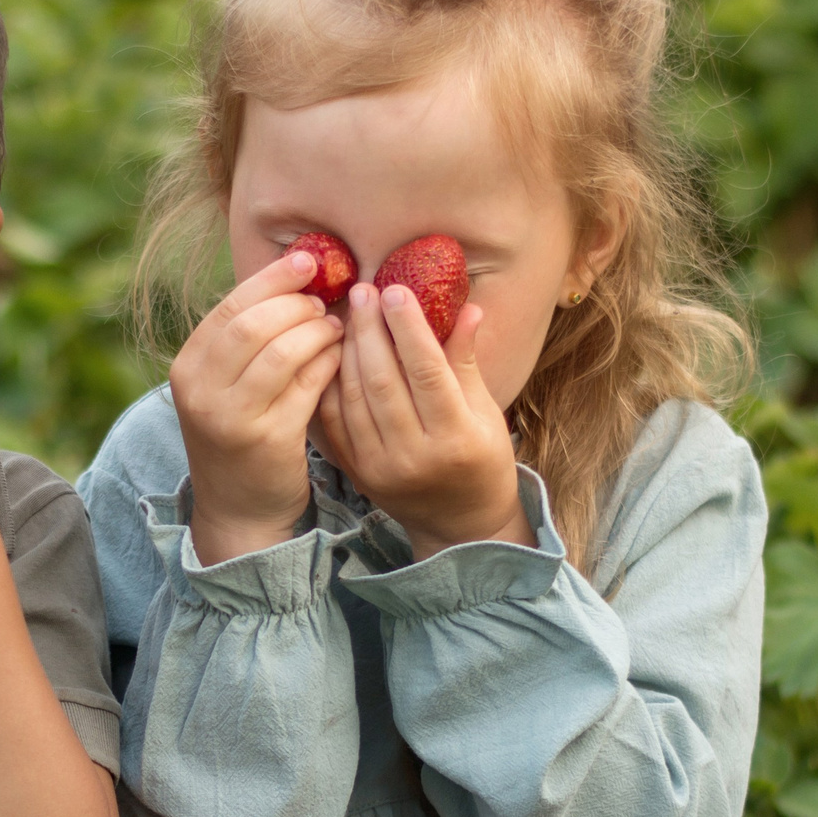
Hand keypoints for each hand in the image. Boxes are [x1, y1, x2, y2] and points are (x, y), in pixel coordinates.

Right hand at [171, 251, 345, 563]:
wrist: (239, 508)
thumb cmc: (240, 434)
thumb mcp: (225, 385)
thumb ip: (246, 338)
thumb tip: (292, 275)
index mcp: (187, 366)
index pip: (231, 306)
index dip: (273, 278)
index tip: (309, 260)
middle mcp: (201, 391)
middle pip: (256, 323)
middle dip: (298, 304)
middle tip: (325, 302)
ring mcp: (232, 417)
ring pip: (284, 351)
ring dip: (319, 331)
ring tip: (336, 327)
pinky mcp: (268, 439)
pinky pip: (308, 385)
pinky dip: (329, 363)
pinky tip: (340, 356)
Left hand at [313, 282, 527, 561]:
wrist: (459, 526)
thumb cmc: (482, 461)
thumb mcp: (486, 413)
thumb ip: (467, 362)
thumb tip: (467, 307)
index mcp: (455, 439)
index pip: (428, 373)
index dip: (410, 329)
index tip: (396, 290)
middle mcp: (413, 456)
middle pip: (384, 381)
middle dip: (370, 330)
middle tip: (362, 291)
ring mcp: (379, 467)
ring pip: (354, 397)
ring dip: (347, 350)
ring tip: (347, 313)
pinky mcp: (356, 472)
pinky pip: (334, 419)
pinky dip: (330, 381)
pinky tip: (331, 350)